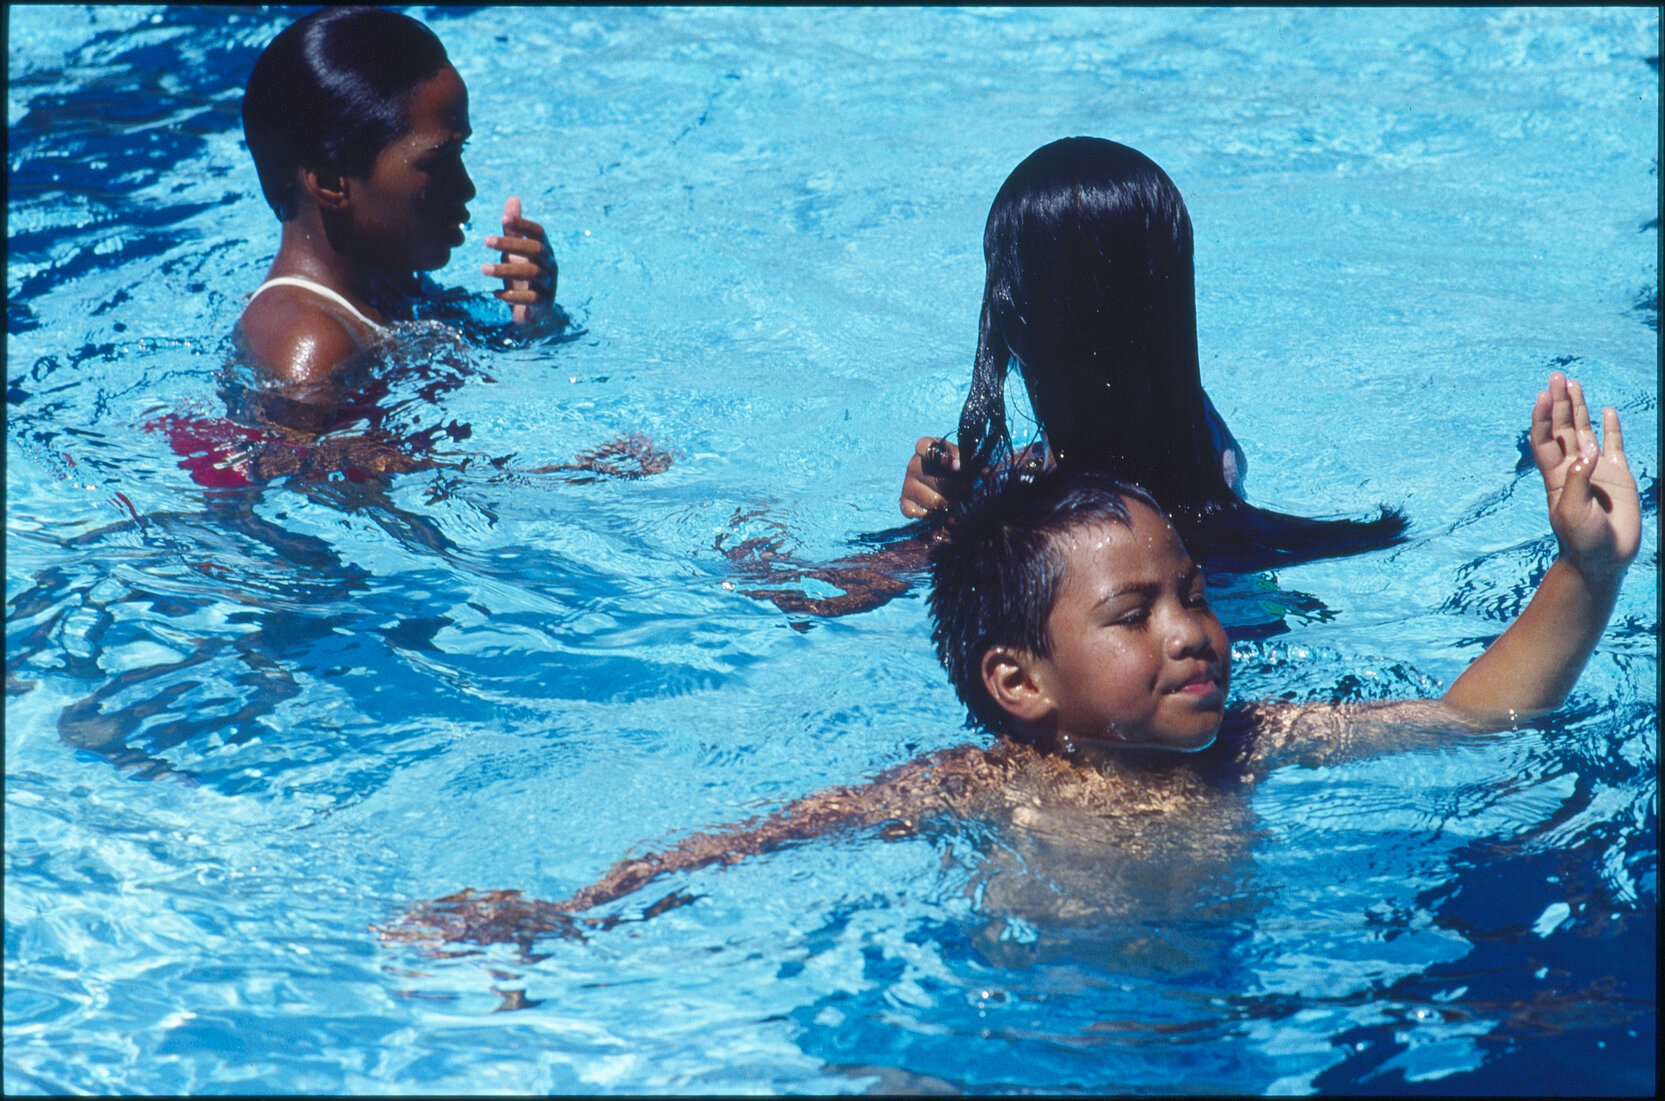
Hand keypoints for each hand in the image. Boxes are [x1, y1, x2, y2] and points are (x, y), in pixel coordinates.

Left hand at [482, 196, 555, 323]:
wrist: (534, 312)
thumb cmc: (522, 275)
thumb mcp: (516, 250)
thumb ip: (514, 228)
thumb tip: (513, 198)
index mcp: (544, 250)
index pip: (538, 233)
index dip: (523, 224)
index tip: (503, 218)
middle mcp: (550, 265)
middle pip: (536, 250)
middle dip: (512, 244)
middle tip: (485, 240)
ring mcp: (548, 285)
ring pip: (533, 273)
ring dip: (506, 270)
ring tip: (483, 269)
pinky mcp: (543, 305)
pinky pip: (532, 299)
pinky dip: (513, 297)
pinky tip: (495, 294)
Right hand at [900, 436, 960, 518]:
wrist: (949, 479)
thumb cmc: (958, 465)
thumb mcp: (963, 457)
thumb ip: (963, 459)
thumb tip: (957, 465)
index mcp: (929, 448)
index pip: (924, 447)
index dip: (942, 458)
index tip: (957, 466)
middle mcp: (914, 464)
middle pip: (938, 482)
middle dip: (956, 489)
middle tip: (965, 489)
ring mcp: (907, 482)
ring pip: (931, 501)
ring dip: (946, 503)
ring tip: (953, 498)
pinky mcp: (904, 499)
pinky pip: (911, 511)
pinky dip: (926, 514)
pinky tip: (935, 509)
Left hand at [1530, 372, 1639, 581]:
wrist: (1604, 558)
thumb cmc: (1582, 539)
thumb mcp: (1573, 511)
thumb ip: (1577, 480)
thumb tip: (1587, 451)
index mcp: (1556, 475)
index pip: (1545, 439)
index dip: (1543, 416)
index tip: (1543, 394)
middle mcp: (1573, 467)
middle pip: (1563, 428)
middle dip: (1560, 402)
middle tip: (1558, 377)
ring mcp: (1595, 469)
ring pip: (1585, 431)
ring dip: (1579, 408)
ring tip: (1573, 384)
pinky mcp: (1617, 474)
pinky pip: (1613, 444)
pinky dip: (1610, 427)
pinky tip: (1607, 411)